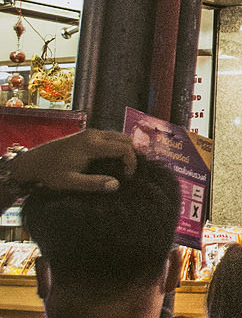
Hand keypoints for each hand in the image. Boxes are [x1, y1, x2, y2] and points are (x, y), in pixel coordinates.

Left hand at [8, 129, 136, 192]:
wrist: (33, 161)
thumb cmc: (50, 173)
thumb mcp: (70, 182)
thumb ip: (94, 183)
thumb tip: (116, 185)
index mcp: (92, 145)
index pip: (124, 148)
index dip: (132, 162)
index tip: (128, 177)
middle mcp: (94, 134)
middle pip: (125, 138)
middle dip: (133, 154)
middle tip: (131, 172)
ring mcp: (91, 133)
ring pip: (119, 136)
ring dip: (126, 149)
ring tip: (125, 167)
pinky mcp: (88, 135)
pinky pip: (111, 137)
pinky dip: (118, 146)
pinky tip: (115, 161)